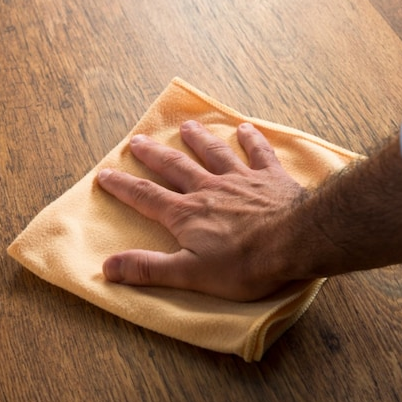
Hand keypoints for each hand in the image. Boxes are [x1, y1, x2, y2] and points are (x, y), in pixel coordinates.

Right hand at [96, 120, 306, 300]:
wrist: (297, 242)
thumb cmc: (244, 264)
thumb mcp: (189, 274)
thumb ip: (148, 269)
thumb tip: (107, 267)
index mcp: (186, 214)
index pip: (146, 197)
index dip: (123, 186)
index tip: (105, 173)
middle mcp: (208, 189)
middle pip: (175, 167)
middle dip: (153, 155)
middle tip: (137, 141)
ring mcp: (241, 180)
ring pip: (213, 153)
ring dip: (198, 139)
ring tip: (187, 126)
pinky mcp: (271, 178)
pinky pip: (259, 153)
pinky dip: (251, 140)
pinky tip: (245, 129)